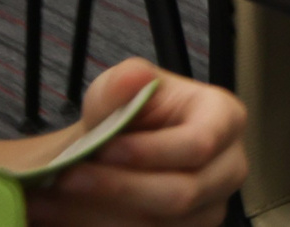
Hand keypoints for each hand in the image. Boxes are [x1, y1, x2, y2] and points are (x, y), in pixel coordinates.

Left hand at [34, 58, 246, 226]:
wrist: (114, 156)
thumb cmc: (124, 116)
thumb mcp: (116, 90)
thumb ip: (122, 84)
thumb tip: (134, 78)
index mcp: (226, 119)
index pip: (199, 144)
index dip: (150, 152)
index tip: (104, 149)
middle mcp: (230, 167)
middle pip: (182, 194)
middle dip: (118, 188)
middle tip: (68, 178)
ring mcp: (212, 207)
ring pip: (158, 225)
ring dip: (102, 214)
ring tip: (58, 196)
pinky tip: (73, 212)